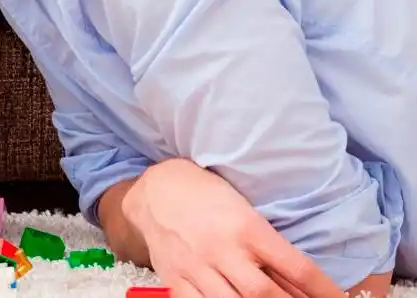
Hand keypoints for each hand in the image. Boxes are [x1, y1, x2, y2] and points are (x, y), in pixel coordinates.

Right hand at [123, 158, 343, 297]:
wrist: (155, 190)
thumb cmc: (208, 195)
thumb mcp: (245, 210)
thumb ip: (267, 248)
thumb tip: (298, 283)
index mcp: (246, 226)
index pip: (296, 267)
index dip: (323, 290)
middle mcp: (221, 249)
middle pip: (264, 294)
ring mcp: (195, 266)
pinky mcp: (174, 278)